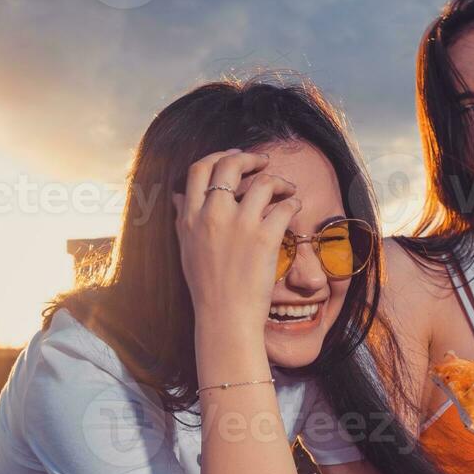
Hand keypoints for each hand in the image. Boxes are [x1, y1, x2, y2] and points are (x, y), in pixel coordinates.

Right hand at [172, 149, 300, 332]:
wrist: (225, 317)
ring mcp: (239, 225)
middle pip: (230, 165)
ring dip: (279, 180)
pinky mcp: (264, 238)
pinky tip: (296, 207)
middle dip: (250, 157)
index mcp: (191, 217)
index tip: (235, 157)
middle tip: (264, 162)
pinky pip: (284, 206)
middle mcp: (212, 214)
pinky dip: (294, 202)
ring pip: (263, 181)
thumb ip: (182, 219)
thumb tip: (177, 195)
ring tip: (287, 189)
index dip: (220, 156)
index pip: (200, 169)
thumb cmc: (207, 288)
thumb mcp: (186, 249)